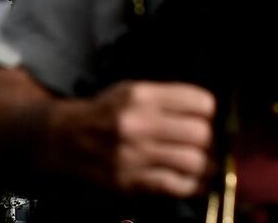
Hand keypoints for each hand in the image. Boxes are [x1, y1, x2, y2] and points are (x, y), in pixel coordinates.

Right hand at [51, 80, 216, 197]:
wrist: (64, 138)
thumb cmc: (106, 112)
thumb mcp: (132, 91)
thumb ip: (169, 99)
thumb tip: (211, 113)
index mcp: (141, 96)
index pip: (200, 102)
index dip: (212, 111)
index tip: (210, 118)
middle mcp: (137, 124)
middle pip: (201, 134)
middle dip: (213, 141)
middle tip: (211, 144)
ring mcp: (133, 155)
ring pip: (193, 163)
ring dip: (208, 166)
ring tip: (208, 164)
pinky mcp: (130, 181)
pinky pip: (176, 186)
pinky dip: (194, 186)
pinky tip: (196, 181)